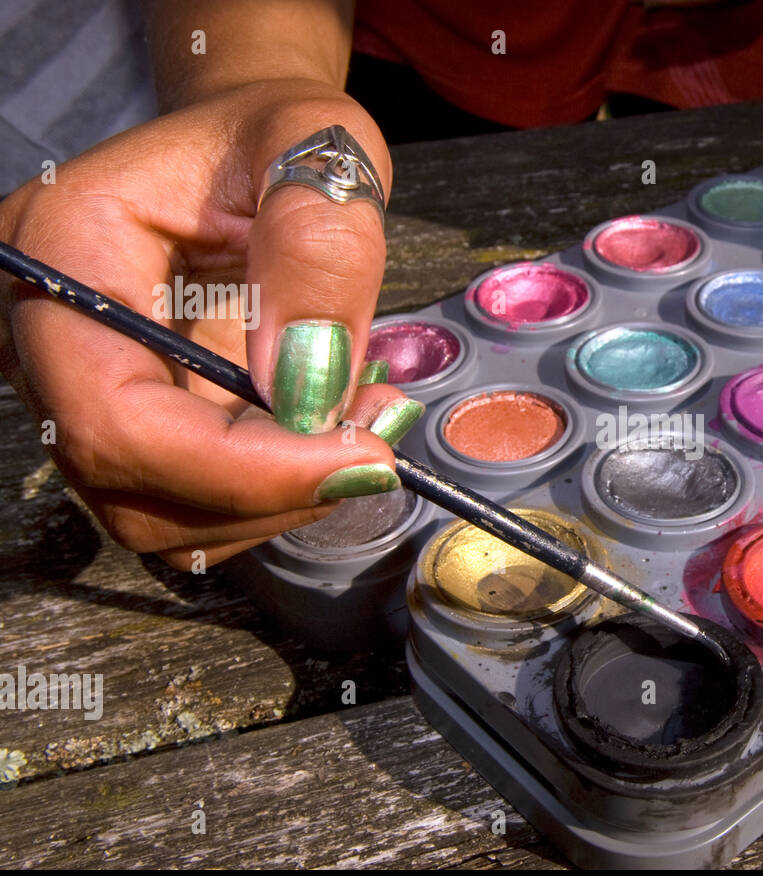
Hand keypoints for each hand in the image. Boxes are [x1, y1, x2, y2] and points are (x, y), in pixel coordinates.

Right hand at [0, 79, 422, 567]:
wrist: (250, 149)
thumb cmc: (274, 134)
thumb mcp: (318, 147)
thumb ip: (317, 249)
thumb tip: (305, 382)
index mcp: (61, 250)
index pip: (113, 416)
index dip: (238, 468)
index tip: (360, 456)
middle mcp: (47, 333)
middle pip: (131, 484)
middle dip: (270, 488)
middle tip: (377, 438)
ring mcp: (83, 386)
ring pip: (163, 515)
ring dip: (278, 498)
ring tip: (359, 420)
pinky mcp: (134, 419)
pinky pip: (191, 501)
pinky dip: (271, 491)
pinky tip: (327, 433)